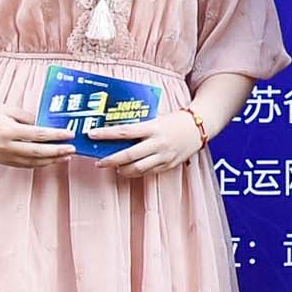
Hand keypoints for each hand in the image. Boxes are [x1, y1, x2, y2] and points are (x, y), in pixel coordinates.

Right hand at [0, 98, 75, 170]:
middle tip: (73, 149)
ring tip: (66, 156)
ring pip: (31, 162)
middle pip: (37, 153)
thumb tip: (47, 126)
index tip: (70, 134)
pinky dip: (38, 163)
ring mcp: (2, 156)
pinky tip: (49, 160)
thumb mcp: (10, 109)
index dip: (56, 135)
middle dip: (57, 152)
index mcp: (8, 130)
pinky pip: (23, 165)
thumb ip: (29, 119)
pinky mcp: (1, 161)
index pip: (38, 135)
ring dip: (50, 161)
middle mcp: (5, 146)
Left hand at [92, 110, 206, 178]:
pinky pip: (148, 172)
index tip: (92, 135)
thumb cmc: (175, 120)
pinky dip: (136, 173)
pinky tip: (129, 170)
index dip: (106, 134)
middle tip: (98, 162)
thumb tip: (118, 133)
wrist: (199, 127)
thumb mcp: (157, 118)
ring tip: (113, 167)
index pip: (124, 132)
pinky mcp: (168, 165)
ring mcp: (163, 156)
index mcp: (153, 128)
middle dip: (110, 160)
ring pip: (138, 169)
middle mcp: (157, 143)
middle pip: (128, 155)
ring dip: (122, 170)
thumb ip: (140, 127)